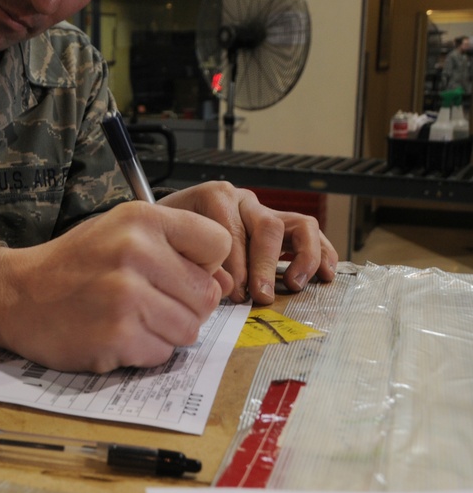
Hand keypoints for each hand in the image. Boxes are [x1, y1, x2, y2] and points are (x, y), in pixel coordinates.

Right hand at [0, 202, 232, 372]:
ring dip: (165, 331)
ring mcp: (126, 295)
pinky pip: (163, 353)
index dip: (203, 264)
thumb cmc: (74, 265)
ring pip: (190, 329)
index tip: (175, 270)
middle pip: (208, 295)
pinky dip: (143, 351)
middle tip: (144, 300)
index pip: (218, 244)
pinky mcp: (118, 335)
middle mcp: (136, 251)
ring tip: (128, 317)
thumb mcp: (123, 234)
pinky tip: (115, 334)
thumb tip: (226, 284)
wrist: (17, 295)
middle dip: (184, 305)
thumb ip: (176, 250)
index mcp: (141, 218)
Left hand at [157, 182, 337, 303]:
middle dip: (265, 265)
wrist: (167, 222)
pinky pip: (310, 232)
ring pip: (298, 224)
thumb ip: (194, 260)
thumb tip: (227, 287)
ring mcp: (264, 210)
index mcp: (214, 197)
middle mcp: (243, 200)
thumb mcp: (171, 241)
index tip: (234, 292)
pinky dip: (322, 252)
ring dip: (302, 257)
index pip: (233, 229)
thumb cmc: (169, 234)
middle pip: (267, 226)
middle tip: (261, 295)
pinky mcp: (281, 224)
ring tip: (295, 284)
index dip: (235, 264)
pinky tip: (325, 274)